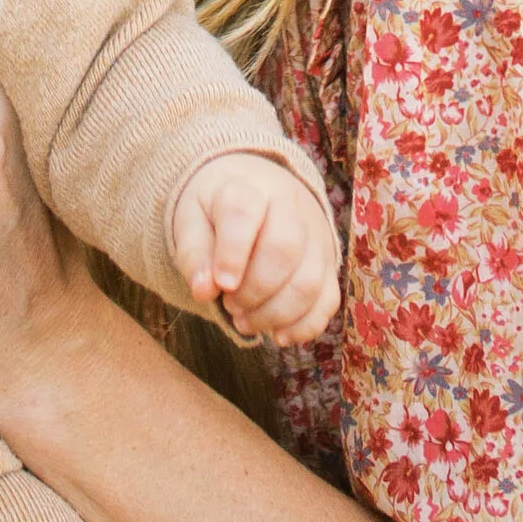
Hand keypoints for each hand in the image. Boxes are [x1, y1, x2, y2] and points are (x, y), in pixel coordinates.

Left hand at [170, 154, 339, 346]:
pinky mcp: (329, 263)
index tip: (221, 286)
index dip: (232, 253)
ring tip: (245, 320)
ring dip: (275, 314)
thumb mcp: (192, 219)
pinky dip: (304, 326)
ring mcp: (316, 234)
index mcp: (249, 187)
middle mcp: (290, 205)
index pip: (244, 212)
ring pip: (310, 281)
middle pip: (285, 249)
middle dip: (254, 290)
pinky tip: (277, 334)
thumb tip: (203, 291)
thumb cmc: (217, 210)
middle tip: (230, 304)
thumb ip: (194, 253)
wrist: (254, 190)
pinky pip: (328, 300)